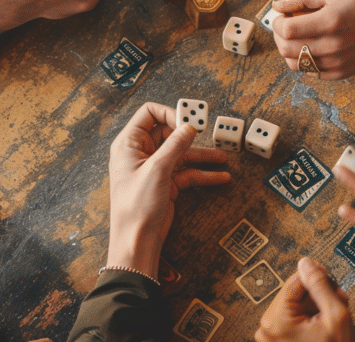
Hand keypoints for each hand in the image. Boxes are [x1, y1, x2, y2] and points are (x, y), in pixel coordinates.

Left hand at [107, 103, 230, 277]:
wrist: (137, 240)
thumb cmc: (136, 205)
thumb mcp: (157, 169)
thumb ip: (175, 145)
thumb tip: (189, 126)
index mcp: (130, 143)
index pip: (149, 113)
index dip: (170, 114)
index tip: (188, 123)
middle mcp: (141, 153)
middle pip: (169, 132)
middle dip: (190, 135)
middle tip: (208, 134)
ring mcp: (155, 168)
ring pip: (181, 154)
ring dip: (202, 155)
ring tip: (224, 158)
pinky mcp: (166, 183)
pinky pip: (187, 172)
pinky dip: (203, 174)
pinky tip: (220, 177)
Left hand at [255, 257, 354, 341]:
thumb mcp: (335, 316)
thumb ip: (320, 286)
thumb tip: (306, 263)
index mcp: (276, 321)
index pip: (294, 281)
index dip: (316, 277)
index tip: (331, 281)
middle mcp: (265, 328)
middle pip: (293, 293)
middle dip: (317, 294)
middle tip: (338, 300)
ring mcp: (268, 337)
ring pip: (293, 304)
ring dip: (315, 306)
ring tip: (333, 316)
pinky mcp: (274, 341)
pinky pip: (290, 319)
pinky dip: (308, 318)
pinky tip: (323, 324)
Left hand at [270, 0, 354, 79]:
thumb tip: (278, 6)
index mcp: (329, 22)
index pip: (287, 30)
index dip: (276, 23)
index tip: (281, 17)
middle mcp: (332, 45)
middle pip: (287, 49)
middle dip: (278, 37)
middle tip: (284, 28)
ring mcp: (336, 62)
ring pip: (294, 64)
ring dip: (288, 51)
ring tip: (295, 40)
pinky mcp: (340, 73)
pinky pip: (309, 73)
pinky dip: (303, 62)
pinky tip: (309, 49)